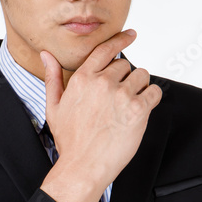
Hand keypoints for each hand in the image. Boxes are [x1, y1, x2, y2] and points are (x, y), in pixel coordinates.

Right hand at [40, 29, 161, 189]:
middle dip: (125, 79)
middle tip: (119, 100)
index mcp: (82, 78)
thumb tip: (46, 55)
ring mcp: (121, 95)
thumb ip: (52, 77)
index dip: (121, 40)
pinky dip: (151, 99)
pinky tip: (140, 110)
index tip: (130, 34)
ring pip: (142, 76)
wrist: (83, 166)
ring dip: (139, 87)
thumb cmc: (70, 141)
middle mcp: (102, 83)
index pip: (105, 50)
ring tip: (128, 106)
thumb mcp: (54, 107)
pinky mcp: (137, 109)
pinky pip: (154, 92)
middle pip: (126, 65)